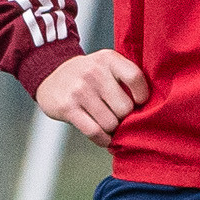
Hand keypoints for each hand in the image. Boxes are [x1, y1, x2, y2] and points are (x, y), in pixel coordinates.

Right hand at [36, 48, 150, 146]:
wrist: (50, 73)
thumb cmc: (88, 75)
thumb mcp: (105, 65)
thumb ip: (125, 78)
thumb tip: (149, 108)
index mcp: (108, 59)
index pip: (135, 77)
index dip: (142, 96)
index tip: (139, 104)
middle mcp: (94, 72)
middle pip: (124, 107)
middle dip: (125, 118)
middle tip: (121, 119)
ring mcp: (79, 90)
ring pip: (110, 123)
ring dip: (113, 131)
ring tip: (112, 128)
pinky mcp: (67, 107)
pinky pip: (94, 132)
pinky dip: (103, 140)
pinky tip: (105, 139)